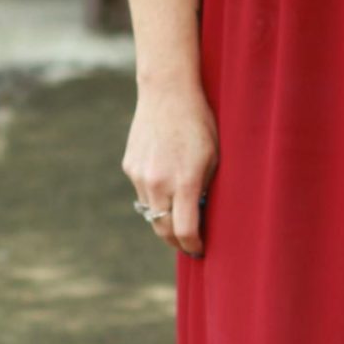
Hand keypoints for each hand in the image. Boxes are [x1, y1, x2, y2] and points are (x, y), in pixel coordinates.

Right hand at [123, 85, 217, 257]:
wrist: (167, 93)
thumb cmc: (200, 124)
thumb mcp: (214, 158)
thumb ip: (206, 189)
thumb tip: (200, 215)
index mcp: (185, 181)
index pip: (185, 230)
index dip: (193, 246)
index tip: (201, 250)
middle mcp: (158, 182)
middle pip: (163, 229)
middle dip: (177, 241)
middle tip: (189, 244)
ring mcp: (140, 175)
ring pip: (151, 212)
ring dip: (164, 220)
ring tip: (179, 219)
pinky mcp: (130, 167)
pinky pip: (142, 193)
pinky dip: (155, 197)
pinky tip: (167, 186)